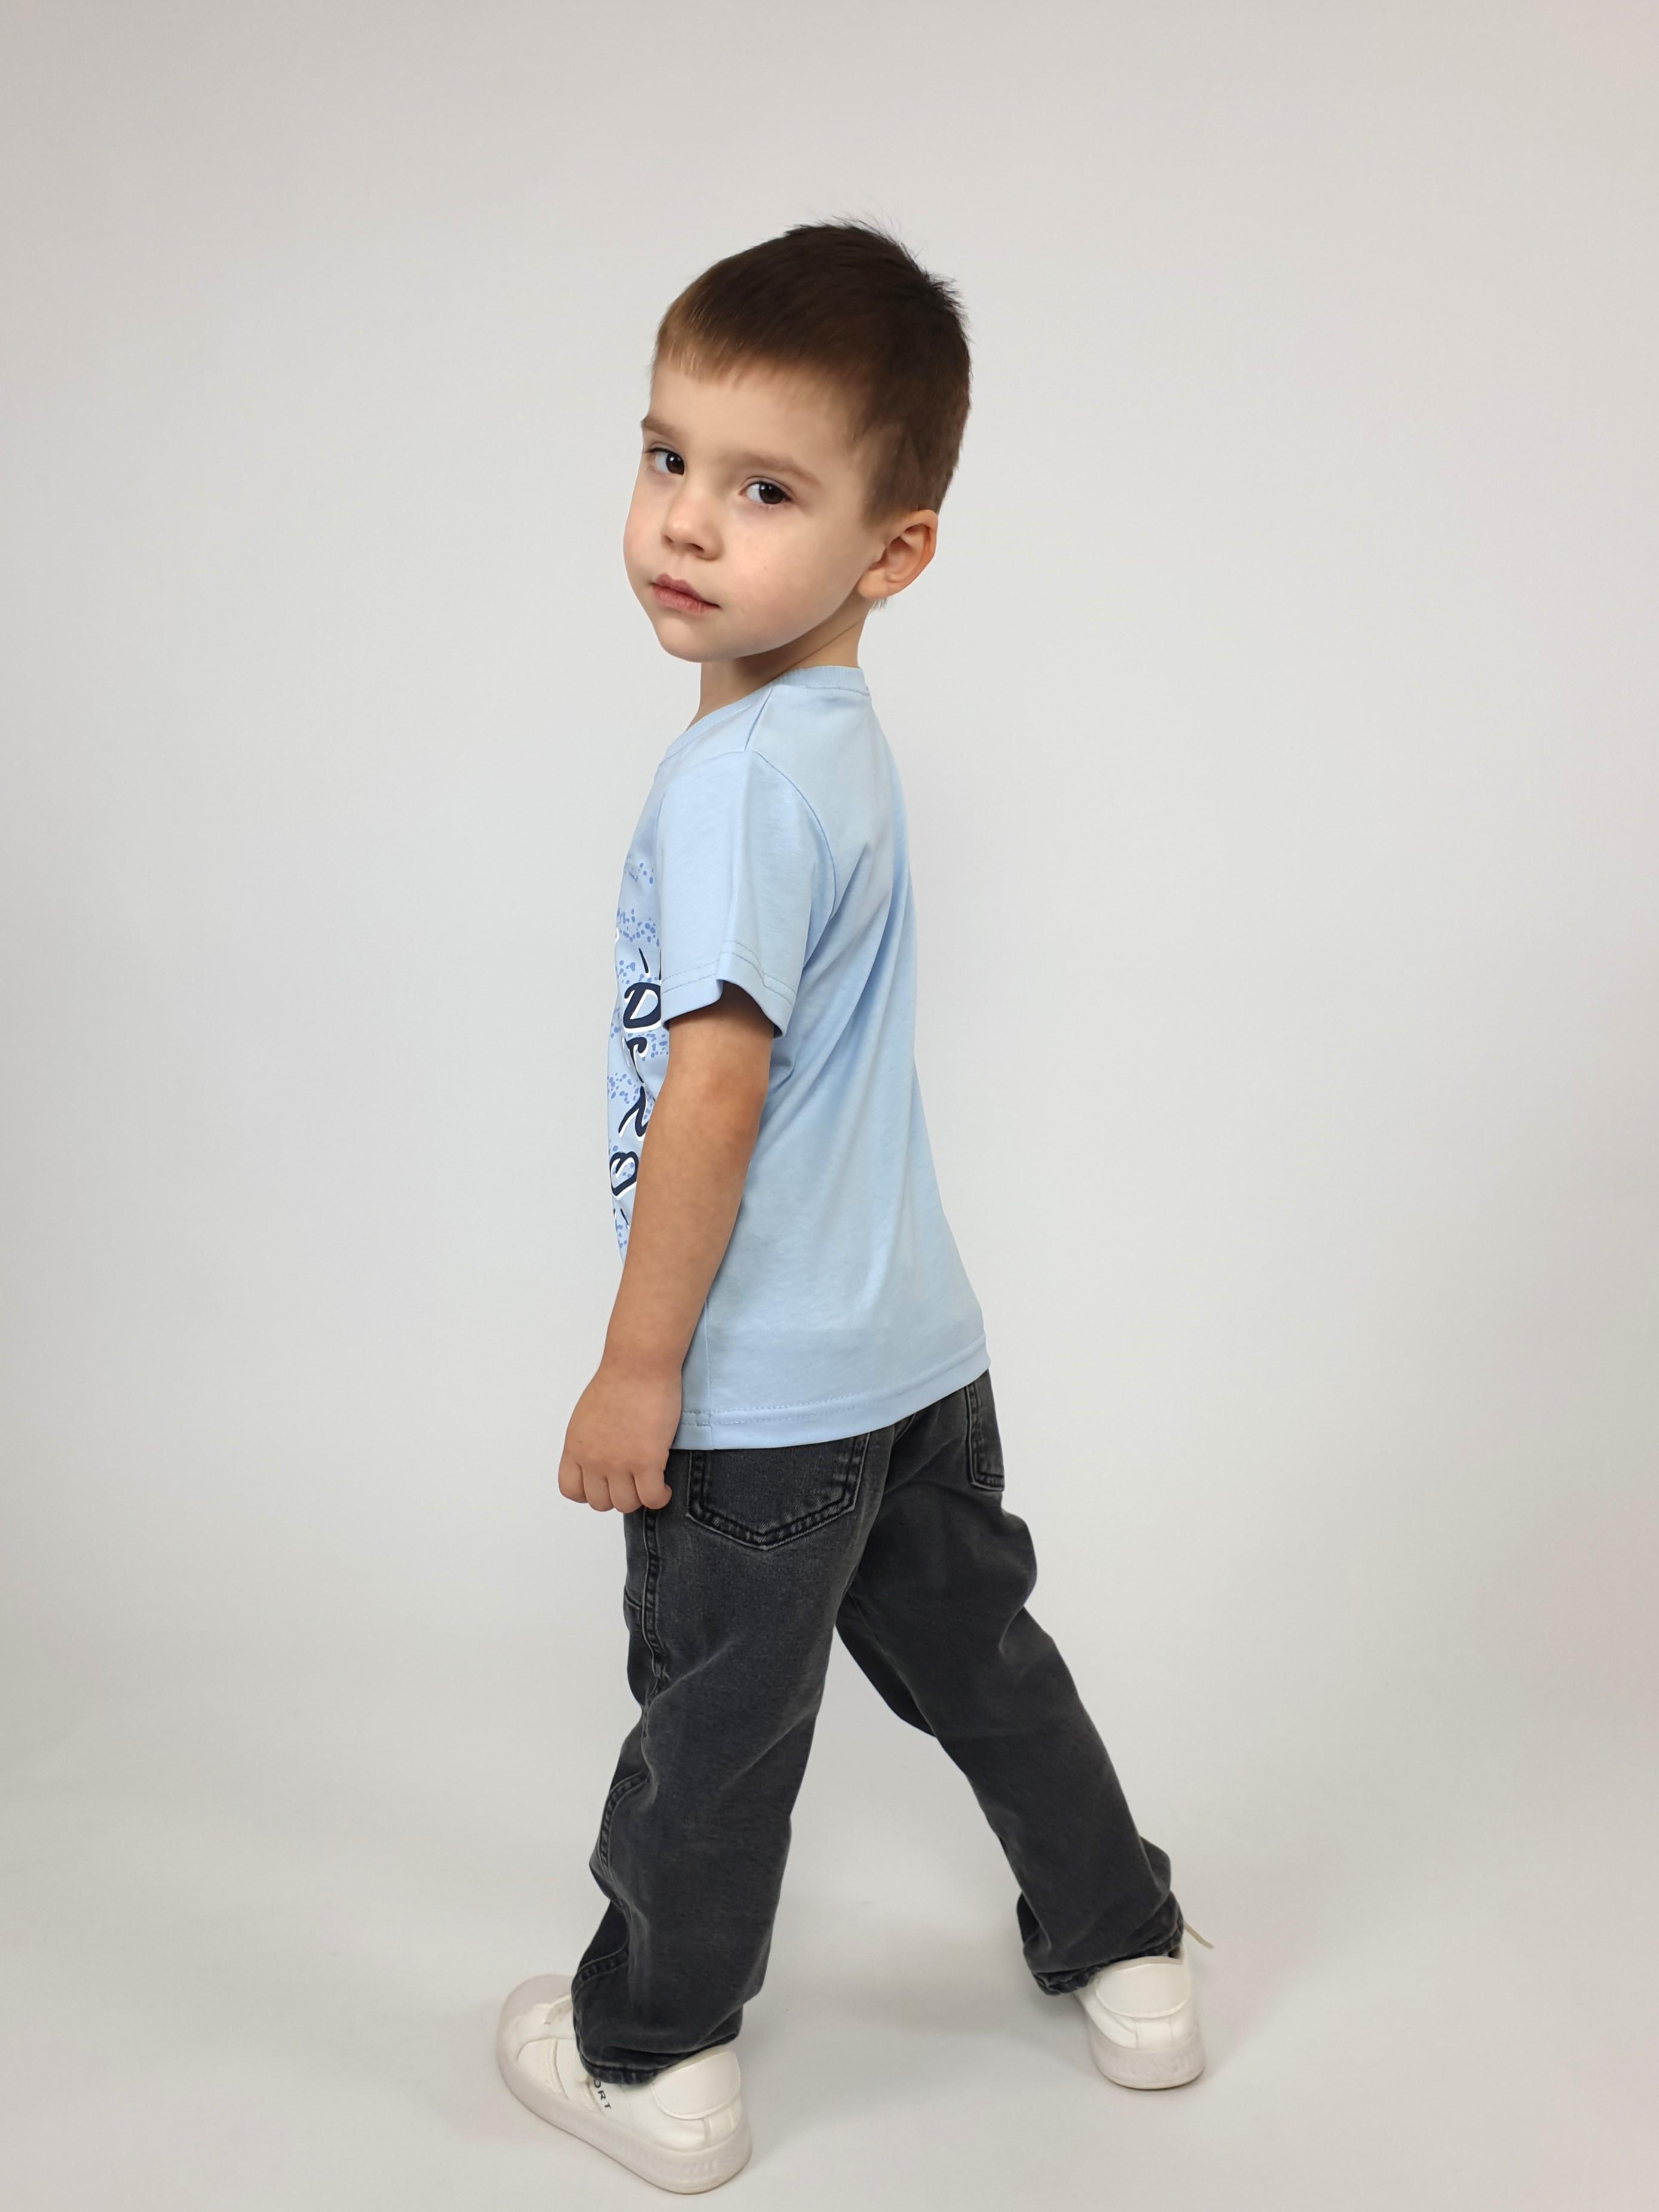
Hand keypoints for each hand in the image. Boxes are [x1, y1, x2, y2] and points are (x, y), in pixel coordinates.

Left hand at [558, 1357, 680, 1513]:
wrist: (639, 1365)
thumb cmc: (620, 1379)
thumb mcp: (588, 1415)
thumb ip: (591, 1441)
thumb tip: (602, 1457)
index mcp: (576, 1446)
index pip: (571, 1490)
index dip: (590, 1493)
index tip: (605, 1485)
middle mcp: (593, 1459)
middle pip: (601, 1502)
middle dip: (618, 1495)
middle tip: (633, 1482)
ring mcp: (618, 1463)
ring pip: (626, 1504)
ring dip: (640, 1498)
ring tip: (650, 1485)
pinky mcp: (646, 1462)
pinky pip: (652, 1499)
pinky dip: (660, 1498)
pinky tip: (664, 1487)